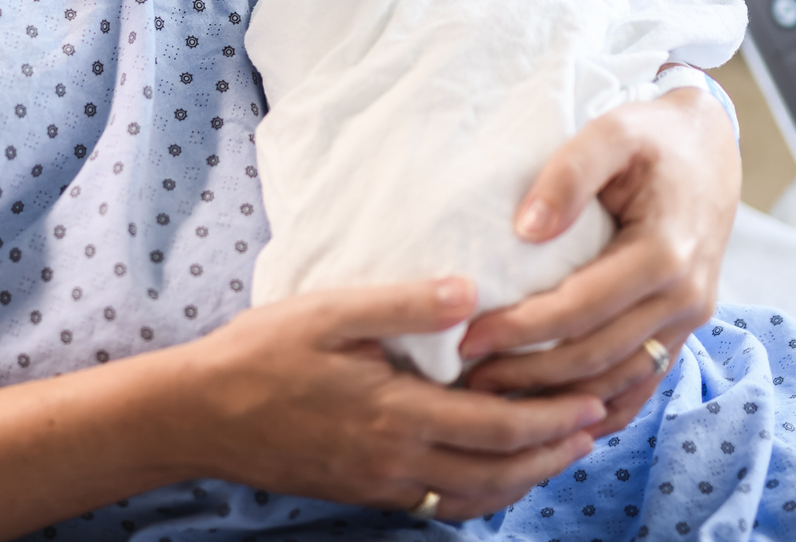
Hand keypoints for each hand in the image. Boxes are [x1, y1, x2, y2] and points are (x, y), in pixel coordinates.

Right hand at [177, 276, 605, 521]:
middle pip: (498, 472)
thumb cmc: (262, 353)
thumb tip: (472, 292)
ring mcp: (380, 484)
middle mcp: (395, 460)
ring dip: (525, 478)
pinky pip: (439, 504)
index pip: (496, 427)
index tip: (593, 401)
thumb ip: (404, 303)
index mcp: (395, 413)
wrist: (199, 414)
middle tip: (596, 428)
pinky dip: (481, 493)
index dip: (551, 418)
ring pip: (473, 497)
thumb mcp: (330, 311)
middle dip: (554, 452)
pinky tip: (494, 473)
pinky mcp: (363, 491)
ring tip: (561, 451)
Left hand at [455, 88, 739, 429]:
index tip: (467, 338)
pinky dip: (603, 406)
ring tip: (498, 400)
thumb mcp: (611, 132)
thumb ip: (568, 173)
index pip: (580, 308)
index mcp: (665, 253)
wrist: (710, 150)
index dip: (521, 329)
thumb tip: (526, 230)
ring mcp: (689, 319)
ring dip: (559, 398)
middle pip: (597, 355)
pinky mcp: (684, 328)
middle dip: (529, 373)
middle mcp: (685, 297)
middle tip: (469, 378)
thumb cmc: (653, 137)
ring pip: (619, 378)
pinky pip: (644, 381)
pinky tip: (557, 417)